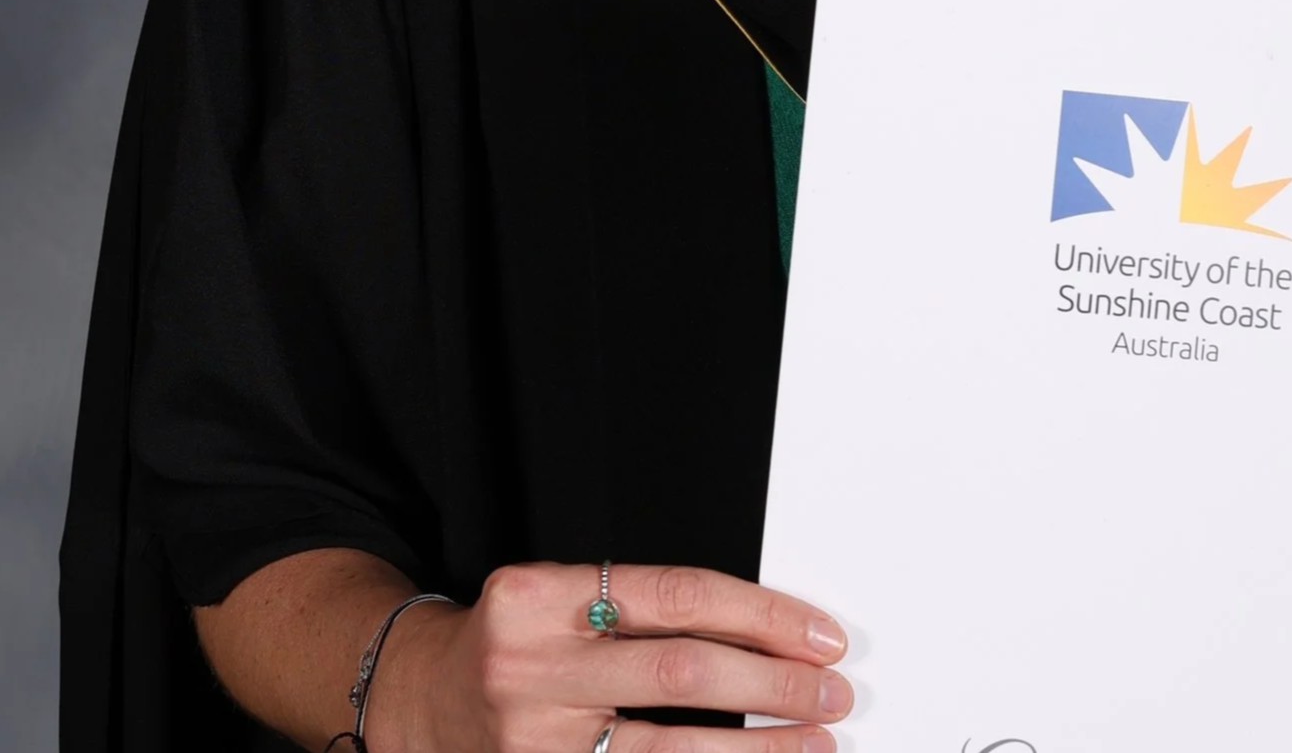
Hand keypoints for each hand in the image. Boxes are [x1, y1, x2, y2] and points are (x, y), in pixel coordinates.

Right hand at [371, 561, 850, 752]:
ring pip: (669, 750)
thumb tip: (765, 634)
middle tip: (834, 689)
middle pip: (683, 673)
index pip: (678, 596)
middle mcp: (531, 666)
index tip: (820, 634)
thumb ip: (641, 608)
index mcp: (542, 594)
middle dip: (774, 684)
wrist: (418, 701)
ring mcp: (531, 741)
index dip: (760, 616)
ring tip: (815, 742)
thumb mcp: (558, 596)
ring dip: (757, 749)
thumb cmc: (514, 640)